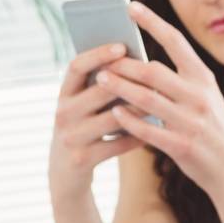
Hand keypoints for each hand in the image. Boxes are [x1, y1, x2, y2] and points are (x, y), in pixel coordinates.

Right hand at [49, 43, 145, 203]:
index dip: (98, 54)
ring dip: (139, 108)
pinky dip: (138, 136)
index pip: (76, 66)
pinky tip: (155, 129)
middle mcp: (63, 113)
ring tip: (160, 100)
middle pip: (99, 90)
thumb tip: (135, 62)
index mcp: (63, 94)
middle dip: (128, 81)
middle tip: (156, 72)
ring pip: (112, 118)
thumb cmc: (84, 131)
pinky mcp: (82, 159)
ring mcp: (71, 137)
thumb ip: (100, 87)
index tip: (122, 46)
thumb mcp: (83, 108)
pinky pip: (117, 144)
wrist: (65, 176)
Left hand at [92, 1, 223, 196]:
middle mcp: (199, 97)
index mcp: (204, 79)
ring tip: (100, 79)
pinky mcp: (182, 146)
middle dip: (125, 63)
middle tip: (102, 57)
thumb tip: (143, 64)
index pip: (176, 42)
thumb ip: (181, 81)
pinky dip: (129, 121)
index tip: (131, 7)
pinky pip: (148, 130)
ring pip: (147, 99)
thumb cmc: (213, 130)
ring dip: (120, 88)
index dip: (152, 22)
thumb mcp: (205, 99)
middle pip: (154, 71)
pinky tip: (114, 113)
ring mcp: (191, 122)